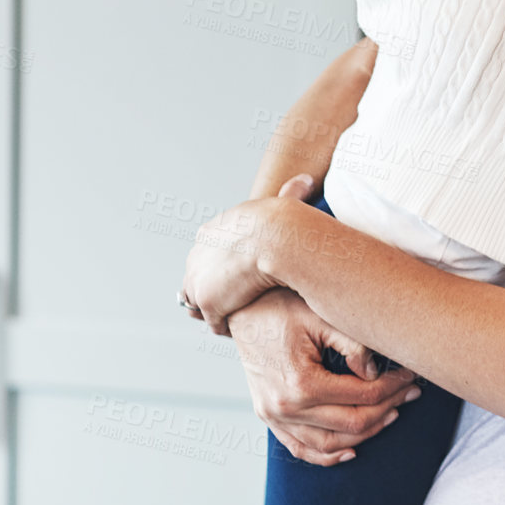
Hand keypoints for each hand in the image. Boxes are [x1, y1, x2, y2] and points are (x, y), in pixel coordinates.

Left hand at [181, 174, 314, 334]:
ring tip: (240, 315)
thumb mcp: (282, 200)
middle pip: (198, 280)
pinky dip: (226, 326)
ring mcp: (200, 281)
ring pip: (202, 303)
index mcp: (210, 232)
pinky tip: (242, 325)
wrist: (276, 238)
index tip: (240, 275)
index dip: (224, 267)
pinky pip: (215, 322)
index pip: (208, 255)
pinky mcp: (209, 303)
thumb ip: (290, 192)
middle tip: (238, 300)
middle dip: (214, 291)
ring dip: (218, 310)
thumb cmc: (285, 219)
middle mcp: (196, 256)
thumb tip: (307, 179)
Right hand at [229, 287, 419, 465]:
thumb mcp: (320, 315)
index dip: (392, 387)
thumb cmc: (280, 306)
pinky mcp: (268, 418)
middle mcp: (285, 407)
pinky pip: (301, 448)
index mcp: (301, 383)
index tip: (411, 376)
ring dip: (365, 434)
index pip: (361, 396)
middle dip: (387, 408)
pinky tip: (351, 450)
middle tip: (410, 393)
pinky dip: (327, 455)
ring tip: (391, 413)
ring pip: (329, 443)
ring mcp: (273, 417)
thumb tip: (373, 372)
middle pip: (351, 424)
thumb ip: (351, 343)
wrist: (241, 312)